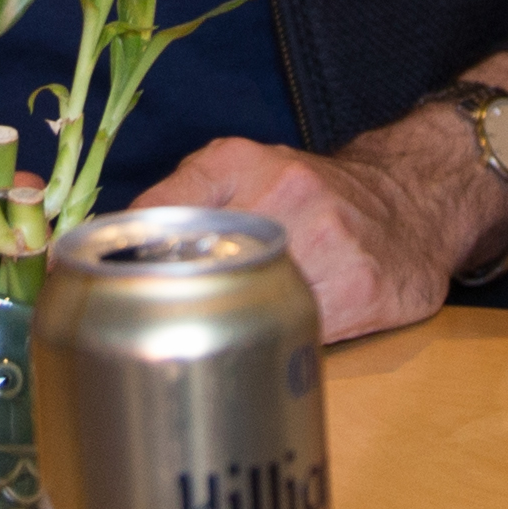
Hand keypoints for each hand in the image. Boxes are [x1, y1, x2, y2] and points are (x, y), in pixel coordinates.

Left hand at [136, 135, 463, 340]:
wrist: (411, 199)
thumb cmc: (311, 190)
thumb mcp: (237, 163)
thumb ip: (177, 194)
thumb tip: (114, 237)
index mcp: (251, 167)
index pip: (170, 216)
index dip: (133, 262)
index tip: (96, 284)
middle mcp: (296, 200)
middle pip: (214, 277)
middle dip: (187, 305)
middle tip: (171, 322)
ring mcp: (338, 250)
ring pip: (262, 315)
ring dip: (238, 332)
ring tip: (226, 333)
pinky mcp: (372, 295)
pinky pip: (309, 339)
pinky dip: (287, 345)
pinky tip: (281, 337)